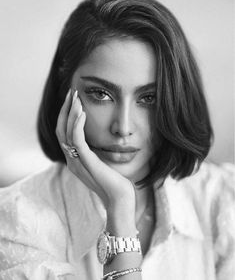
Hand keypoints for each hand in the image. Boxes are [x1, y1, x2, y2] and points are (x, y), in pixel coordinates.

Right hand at [56, 89, 135, 210]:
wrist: (120, 199)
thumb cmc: (114, 182)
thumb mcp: (101, 164)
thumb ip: (93, 154)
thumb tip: (95, 143)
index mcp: (74, 160)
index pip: (64, 133)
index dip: (66, 116)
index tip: (73, 100)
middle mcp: (71, 160)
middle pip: (61, 130)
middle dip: (65, 109)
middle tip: (71, 92)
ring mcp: (76, 162)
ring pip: (66, 132)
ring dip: (70, 113)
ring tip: (75, 97)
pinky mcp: (86, 163)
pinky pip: (77, 141)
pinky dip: (77, 125)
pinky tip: (82, 113)